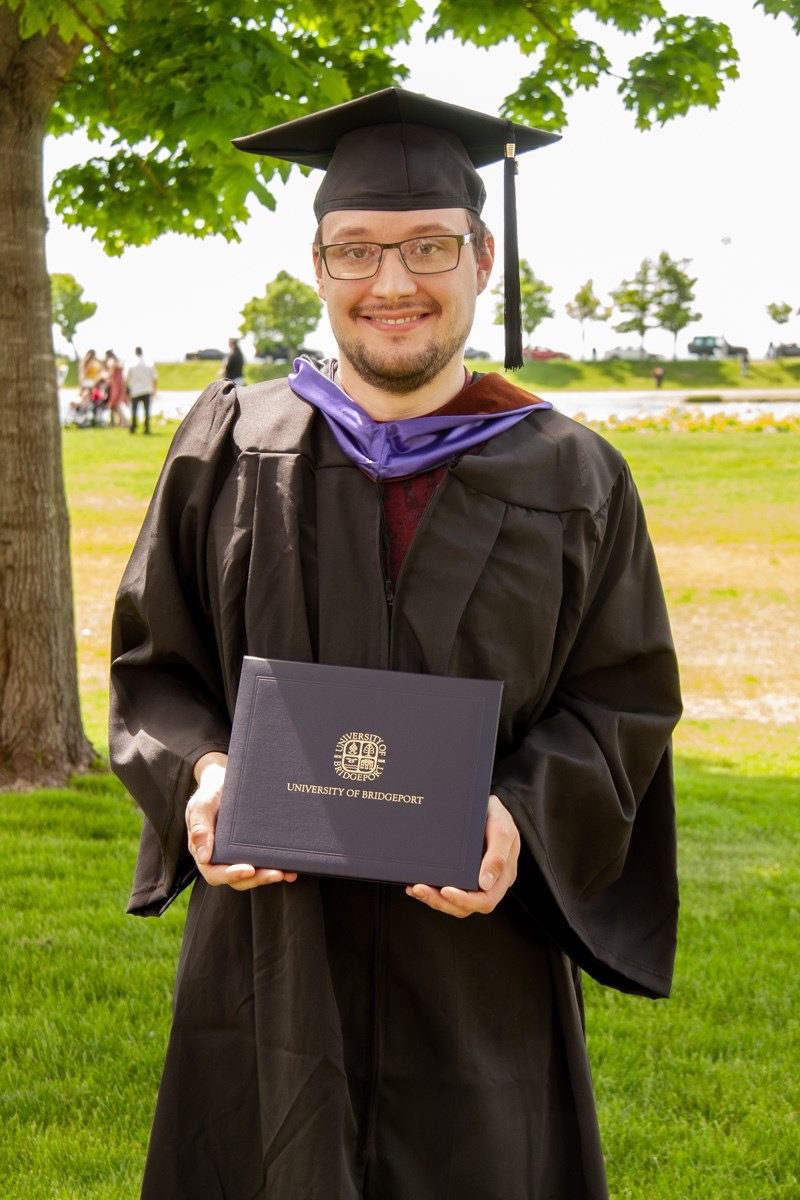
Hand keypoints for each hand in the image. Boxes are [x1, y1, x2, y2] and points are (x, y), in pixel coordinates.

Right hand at [186, 751, 296, 891]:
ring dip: (269, 876)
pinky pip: (264, 862)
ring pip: (253, 875)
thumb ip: (200, 828)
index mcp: (205, 852)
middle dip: (257, 878)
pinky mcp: (253, 848)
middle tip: (276, 873)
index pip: (215, 873)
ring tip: (287, 872)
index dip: (231, 875)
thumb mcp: (201, 806)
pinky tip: (291, 868)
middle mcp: (222, 858)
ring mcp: (239, 855)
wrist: (225, 780)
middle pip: (238, 878)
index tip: (249, 869)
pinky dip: (277, 866)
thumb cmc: (210, 794)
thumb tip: (203, 857)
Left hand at [405, 794, 519, 917]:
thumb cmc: (498, 817)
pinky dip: (430, 890)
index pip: (485, 901)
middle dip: (441, 901)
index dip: (465, 900)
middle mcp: (488, 884)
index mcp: (502, 877)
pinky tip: (415, 884)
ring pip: (453, 903)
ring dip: (432, 898)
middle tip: (419, 889)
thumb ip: (498, 855)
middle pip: (465, 907)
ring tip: (414, 888)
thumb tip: (485, 884)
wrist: (488, 806)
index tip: (445, 891)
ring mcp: (473, 881)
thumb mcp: (502, 829)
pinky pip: (445, 891)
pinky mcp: (460, 876)